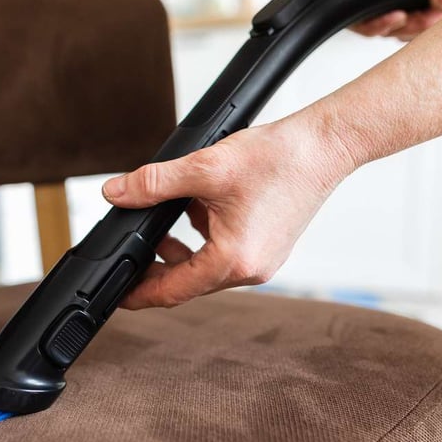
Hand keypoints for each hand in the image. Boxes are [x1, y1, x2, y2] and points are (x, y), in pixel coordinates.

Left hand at [101, 114, 354, 308]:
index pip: (173, 291)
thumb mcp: (204, 168)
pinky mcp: (267, 249)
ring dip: (178, 249)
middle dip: (155, 267)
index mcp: (233, 262)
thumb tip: (117, 193)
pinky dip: (202, 237)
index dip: (140, 294)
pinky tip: (193, 209)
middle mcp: (250, 270)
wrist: (324, 146)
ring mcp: (261, 262)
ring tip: (158, 222)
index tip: (118, 295)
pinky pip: (223, 254)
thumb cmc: (277, 158)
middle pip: (188, 282)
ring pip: (204, 267)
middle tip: (128, 254)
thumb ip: (153, 184)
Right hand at [344, 0, 441, 39]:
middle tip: (434, 18)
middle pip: (372, 21)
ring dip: (418, 27)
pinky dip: (424, 22)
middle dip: (405, 26)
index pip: (353, 2)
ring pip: (392, 25)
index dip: (373, 20)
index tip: (401, 17)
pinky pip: (406, 20)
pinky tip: (441, 11)